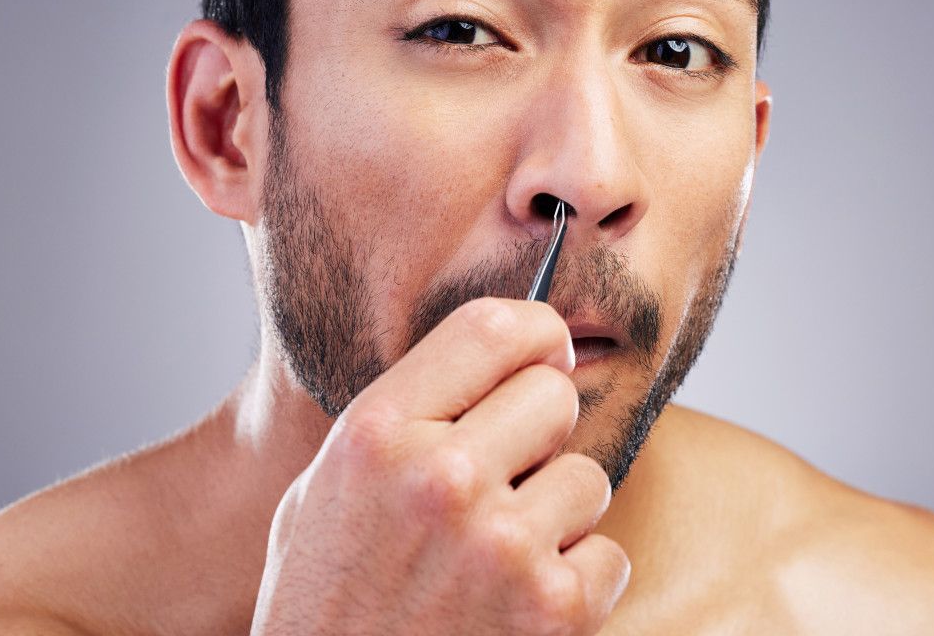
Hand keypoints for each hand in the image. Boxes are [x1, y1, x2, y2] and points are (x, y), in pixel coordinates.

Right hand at [251, 297, 630, 634]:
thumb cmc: (326, 609)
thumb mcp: (325, 495)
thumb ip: (401, 421)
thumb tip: (497, 356)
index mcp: (375, 434)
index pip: (492, 327)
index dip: (536, 335)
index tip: (546, 357)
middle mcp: (439, 477)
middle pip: (553, 395)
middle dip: (541, 434)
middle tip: (507, 482)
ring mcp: (499, 545)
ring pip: (589, 477)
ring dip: (560, 516)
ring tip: (500, 561)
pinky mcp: (552, 611)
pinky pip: (609, 556)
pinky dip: (578, 584)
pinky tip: (519, 611)